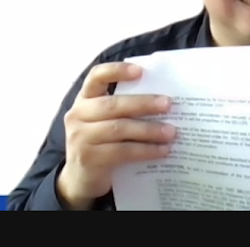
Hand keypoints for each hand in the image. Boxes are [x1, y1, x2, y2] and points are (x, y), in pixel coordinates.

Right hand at [56, 62, 174, 209]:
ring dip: (149, 130)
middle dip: (143, 104)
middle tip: (168, 105)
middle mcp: (78, 115)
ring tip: (171, 132)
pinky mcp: (88, 158)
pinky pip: (121, 151)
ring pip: (118, 129)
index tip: (140, 71)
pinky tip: (162, 150)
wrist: (82, 177)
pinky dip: (145, 150)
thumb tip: (165, 100)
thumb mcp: (107, 120)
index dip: (116, 71)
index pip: (96, 77)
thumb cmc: (102, 141)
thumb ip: (124, 108)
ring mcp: (80, 137)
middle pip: (112, 105)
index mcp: (85, 99)